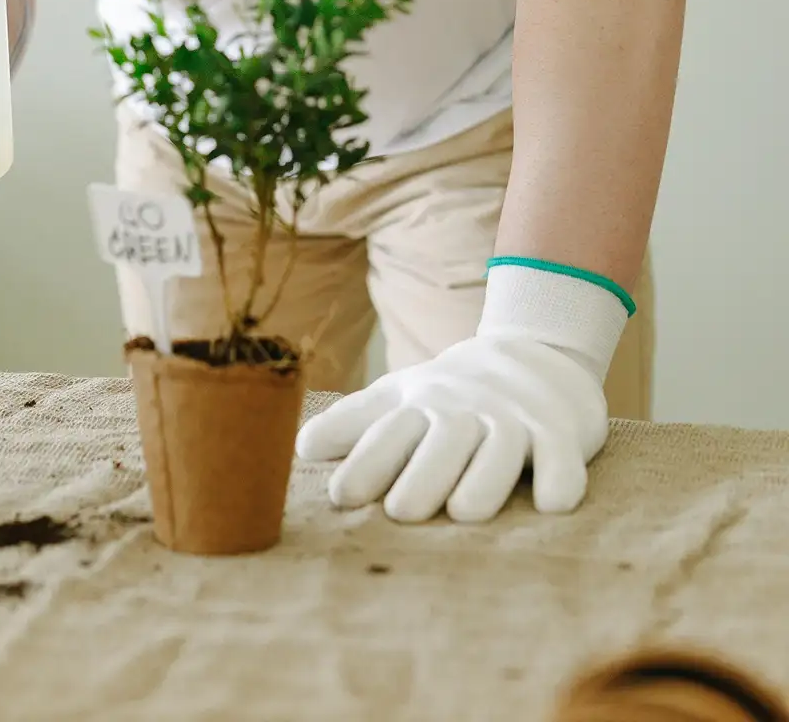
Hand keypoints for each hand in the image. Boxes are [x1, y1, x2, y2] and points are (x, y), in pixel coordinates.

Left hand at [295, 263, 628, 522]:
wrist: (534, 352)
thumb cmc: (452, 395)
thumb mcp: (400, 399)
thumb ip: (355, 423)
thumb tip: (301, 447)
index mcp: (421, 404)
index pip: (390, 430)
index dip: (366, 461)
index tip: (341, 495)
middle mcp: (466, 409)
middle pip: (444, 439)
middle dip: (424, 474)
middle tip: (402, 512)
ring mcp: (514, 419)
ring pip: (501, 448)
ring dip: (485, 478)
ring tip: (465, 512)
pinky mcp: (560, 431)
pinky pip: (562, 454)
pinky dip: (559, 476)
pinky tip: (550, 503)